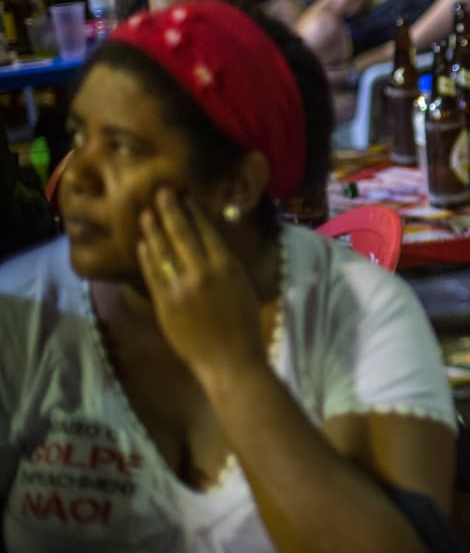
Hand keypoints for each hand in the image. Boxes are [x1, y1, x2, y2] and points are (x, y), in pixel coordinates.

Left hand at [137, 188, 268, 387]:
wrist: (230, 361)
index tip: (183, 195)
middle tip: (160, 191)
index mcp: (227, 266)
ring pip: (163, 251)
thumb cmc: (244, 325)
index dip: (193, 211)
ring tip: (146, 213)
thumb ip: (224, 265)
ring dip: (153, 230)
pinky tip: (142, 244)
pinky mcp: (165, 303)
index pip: (206, 231)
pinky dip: (147, 257)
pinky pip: (152, 274)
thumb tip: (209, 244)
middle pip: (182, 234)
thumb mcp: (242, 286)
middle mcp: (203, 272)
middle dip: (170, 211)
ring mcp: (181, 287)